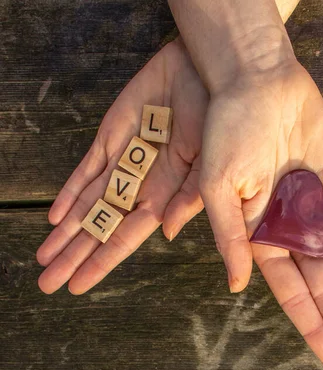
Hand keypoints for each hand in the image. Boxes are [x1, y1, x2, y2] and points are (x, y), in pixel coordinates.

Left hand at [36, 38, 206, 293]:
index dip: (101, 262)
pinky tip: (55, 216)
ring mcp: (122, 163)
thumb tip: (165, 233)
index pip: (125, 238)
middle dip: (74, 255)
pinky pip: (86, 169)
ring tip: (44, 257)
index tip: (79, 285)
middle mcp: (139, 187)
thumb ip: (188, 199)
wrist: (205, 71)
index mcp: (164, 198)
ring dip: (66, 231)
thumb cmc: (216, 117)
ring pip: (87, 204)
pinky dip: (69, 192)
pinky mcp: (111, 138)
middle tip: (48, 282)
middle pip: (99, 227)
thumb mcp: (211, 163)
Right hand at [167, 59, 322, 369]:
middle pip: (321, 288)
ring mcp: (316, 211)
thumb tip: (235, 285)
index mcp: (258, 237)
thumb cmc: (229, 131)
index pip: (289, 292)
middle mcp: (290, 231)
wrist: (256, 83)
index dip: (310, 324)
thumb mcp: (217, 187)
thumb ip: (229, 238)